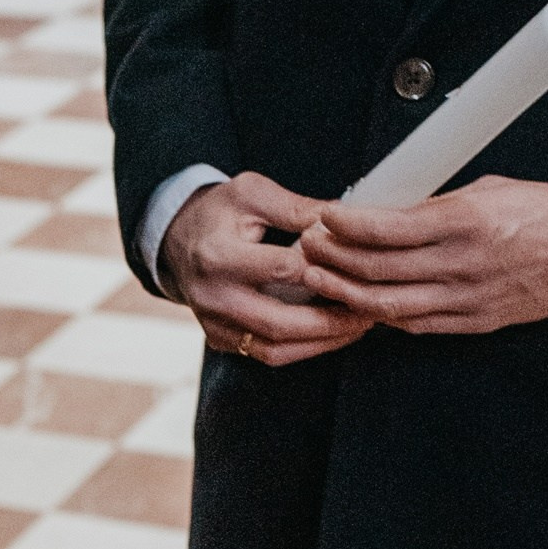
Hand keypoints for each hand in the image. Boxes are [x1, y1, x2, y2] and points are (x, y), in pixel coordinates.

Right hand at [159, 174, 372, 366]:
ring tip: (358, 326)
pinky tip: (332, 334)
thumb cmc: (220, 213)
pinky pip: (267, 355)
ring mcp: (214, 324)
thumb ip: (296, 208)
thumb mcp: (252, 193)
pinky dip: (304, 348)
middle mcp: (212, 297)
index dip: (322, 267)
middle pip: (279, 321)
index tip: (358, 263)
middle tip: (370, 310)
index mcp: (217, 256)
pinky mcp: (221, 340)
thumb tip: (344, 219)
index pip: (279, 269)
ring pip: (276, 348)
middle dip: (330, 320)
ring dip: (322, 342)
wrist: (177, 241)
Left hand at [297, 177, 547, 337]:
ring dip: (346, 292)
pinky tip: (360, 301)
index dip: (347, 225)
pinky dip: (381, 314)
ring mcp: (467, 299)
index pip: (388, 228)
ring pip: (388, 305)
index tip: (325, 215)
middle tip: (309, 246)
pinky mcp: (474, 322)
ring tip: (321, 277)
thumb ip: (437, 205)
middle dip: (334, 259)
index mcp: (466, 222)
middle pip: (377, 271)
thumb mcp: (488, 190)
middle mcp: (463, 264)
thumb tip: (390, 209)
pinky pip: (415, 323)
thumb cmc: (545, 212)